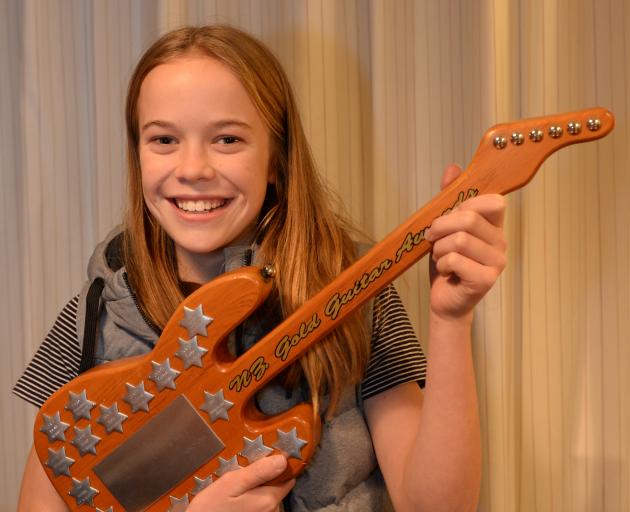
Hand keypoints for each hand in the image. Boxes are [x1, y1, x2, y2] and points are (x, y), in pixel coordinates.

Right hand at [187, 455, 294, 511]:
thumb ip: (258, 472)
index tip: (264, 460)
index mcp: (268, 500)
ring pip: (267, 497)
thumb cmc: (211, 508)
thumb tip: (283, 460)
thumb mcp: (231, 483)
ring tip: (236, 490)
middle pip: (277, 488)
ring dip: (255, 490)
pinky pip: (258, 507)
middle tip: (242, 476)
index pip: (287, 478)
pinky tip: (235, 501)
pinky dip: (250, 501)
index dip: (278, 466)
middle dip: (263, 479)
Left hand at [426, 164, 506, 321]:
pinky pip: (455, 260)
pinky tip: (447, 272)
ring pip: (459, 240)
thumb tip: (453, 169)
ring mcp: (496, 262)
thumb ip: (449, 199)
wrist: (445, 301)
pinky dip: (442, 265)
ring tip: (441, 258)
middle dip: (441, 227)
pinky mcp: (486, 279)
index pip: (492, 201)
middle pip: (469, 219)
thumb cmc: (447, 264)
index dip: (465, 205)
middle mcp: (501, 243)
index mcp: (494, 227)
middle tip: (431, 238)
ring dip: (439, 249)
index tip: (449, 216)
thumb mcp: (444, 228)